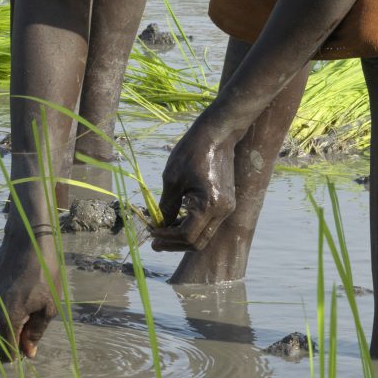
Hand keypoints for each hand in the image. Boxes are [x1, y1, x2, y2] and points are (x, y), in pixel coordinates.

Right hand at [0, 231, 63, 361]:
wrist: (27, 238)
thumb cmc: (43, 273)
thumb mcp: (48, 306)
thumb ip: (36, 332)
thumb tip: (28, 353)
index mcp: (7, 320)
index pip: (5, 352)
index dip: (16, 353)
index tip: (27, 348)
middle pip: (3, 331)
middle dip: (17, 328)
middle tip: (35, 308)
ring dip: (9, 311)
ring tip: (26, 291)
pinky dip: (1, 296)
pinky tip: (14, 281)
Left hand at [149, 118, 237, 251]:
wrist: (218, 134)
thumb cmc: (192, 151)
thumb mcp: (172, 178)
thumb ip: (166, 206)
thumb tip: (158, 225)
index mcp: (210, 205)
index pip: (187, 235)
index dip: (167, 238)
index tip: (150, 234)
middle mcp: (222, 211)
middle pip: (197, 241)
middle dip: (174, 243)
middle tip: (154, 241)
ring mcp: (227, 208)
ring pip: (203, 235)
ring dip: (182, 236)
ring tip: (162, 232)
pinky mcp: (226, 203)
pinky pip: (208, 224)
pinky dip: (192, 226)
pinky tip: (175, 221)